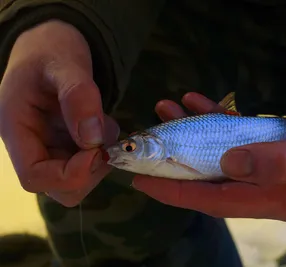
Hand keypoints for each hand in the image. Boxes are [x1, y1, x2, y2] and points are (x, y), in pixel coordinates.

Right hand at [0, 20, 118, 206]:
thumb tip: (91, 137)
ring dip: (100, 159)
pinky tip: (103, 125)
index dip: (69, 174)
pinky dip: (103, 150)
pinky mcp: (67, 144)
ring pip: (78, 178)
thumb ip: (77, 96)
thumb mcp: (64, 63)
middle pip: (59, 186)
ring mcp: (50, 147)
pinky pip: (88, 162)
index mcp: (16, 129)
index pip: (35, 176)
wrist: (52, 45)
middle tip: (105, 138)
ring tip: (103, 124)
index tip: (97, 152)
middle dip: (90, 169)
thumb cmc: (51, 48)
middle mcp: (31, 145)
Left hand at [133, 92, 285, 222]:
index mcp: (279, 199)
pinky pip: (240, 141)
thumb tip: (228, 165)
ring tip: (170, 109)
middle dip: (178, 159)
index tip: (144, 181)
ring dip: (194, 134)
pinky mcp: (277, 153)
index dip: (178, 191)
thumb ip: (279, 161)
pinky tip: (202, 103)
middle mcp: (270, 190)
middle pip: (212, 179)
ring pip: (222, 157)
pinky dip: (219, 123)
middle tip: (150, 136)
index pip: (215, 201)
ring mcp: (273, 173)